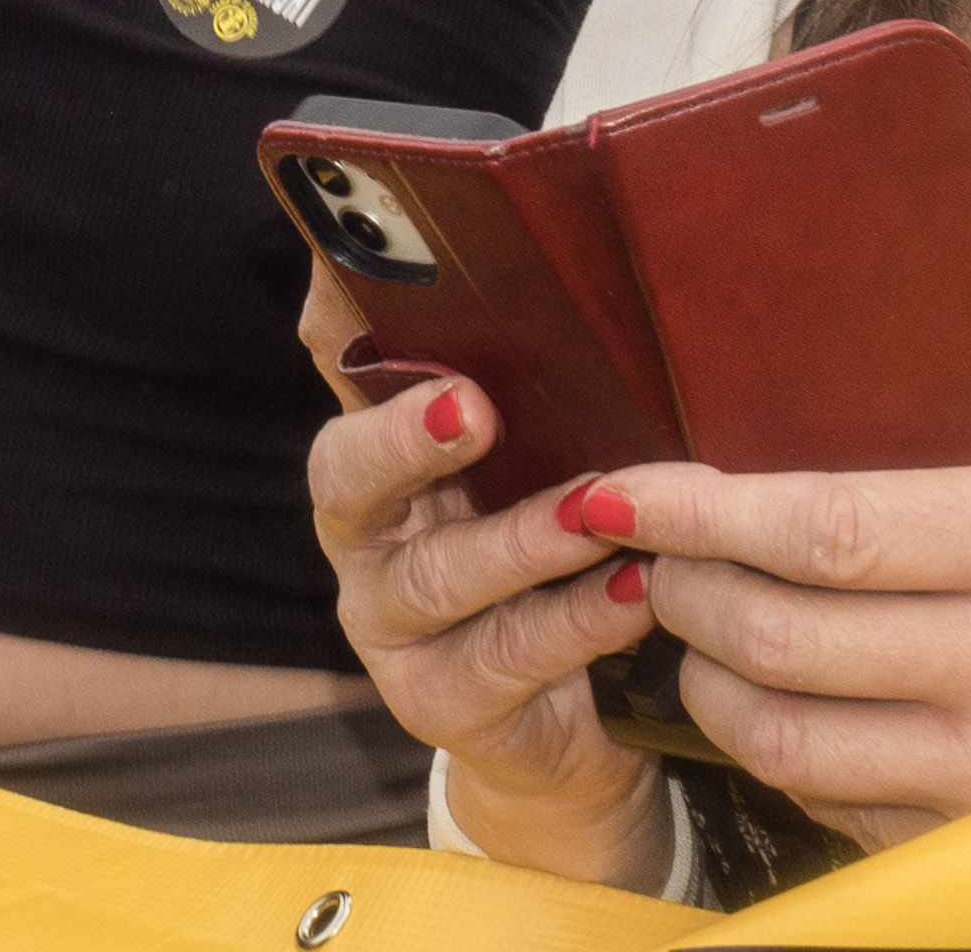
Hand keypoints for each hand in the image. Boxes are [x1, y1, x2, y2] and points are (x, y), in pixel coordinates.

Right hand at [303, 268, 676, 890]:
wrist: (574, 721)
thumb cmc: (552, 562)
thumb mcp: (530, 468)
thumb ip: (518, 384)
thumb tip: (518, 249)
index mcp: (376, 458)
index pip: (335, 376)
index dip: (341, 329)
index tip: (372, 289)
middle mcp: (362, 538)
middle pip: (348, 479)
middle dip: (406, 441)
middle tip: (472, 408)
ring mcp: (390, 628)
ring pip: (440, 577)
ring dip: (523, 539)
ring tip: (598, 511)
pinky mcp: (439, 705)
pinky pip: (508, 657)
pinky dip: (576, 621)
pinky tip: (635, 593)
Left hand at [600, 453, 970, 851]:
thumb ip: (953, 491)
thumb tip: (785, 460)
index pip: (819, 525)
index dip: (695, 508)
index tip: (619, 489)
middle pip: (780, 634)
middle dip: (680, 591)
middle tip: (648, 556)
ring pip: (789, 738)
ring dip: (710, 684)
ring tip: (696, 635)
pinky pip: (842, 811)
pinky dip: (786, 761)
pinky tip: (782, 714)